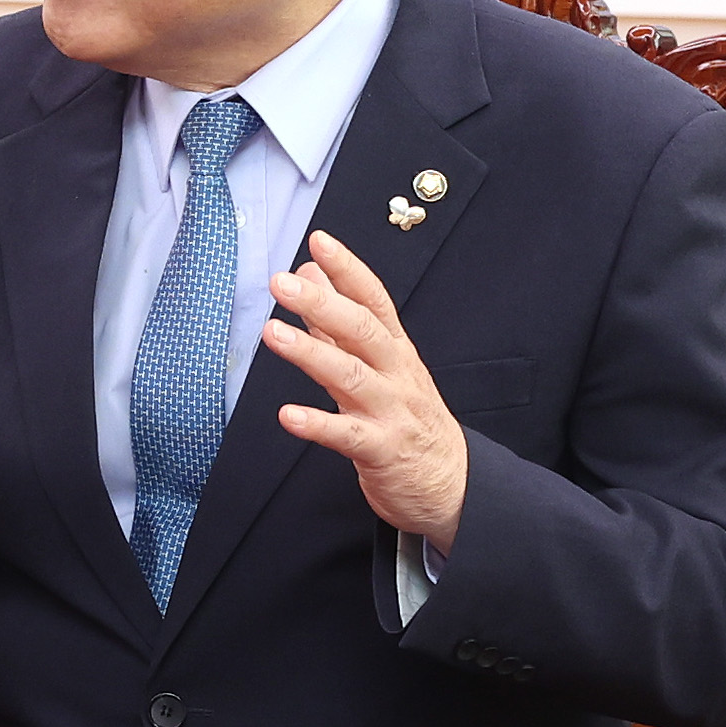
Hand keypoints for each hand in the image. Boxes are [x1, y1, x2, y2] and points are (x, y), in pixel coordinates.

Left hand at [262, 232, 468, 556]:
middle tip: (283, 283)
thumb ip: (339, 324)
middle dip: (323, 303)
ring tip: (273, 334)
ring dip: (310, 353)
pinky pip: (346, 435)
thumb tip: (309, 275)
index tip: (319, 241)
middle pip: (363, 331)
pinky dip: (317, 424)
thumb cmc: (408, 418)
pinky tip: (286, 415)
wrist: (452, 484)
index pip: (374, 300)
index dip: (348, 269)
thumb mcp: (380, 366)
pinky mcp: (382, 449)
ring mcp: (391, 411)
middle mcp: (395, 374)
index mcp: (394, 350)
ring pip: (351, 376)